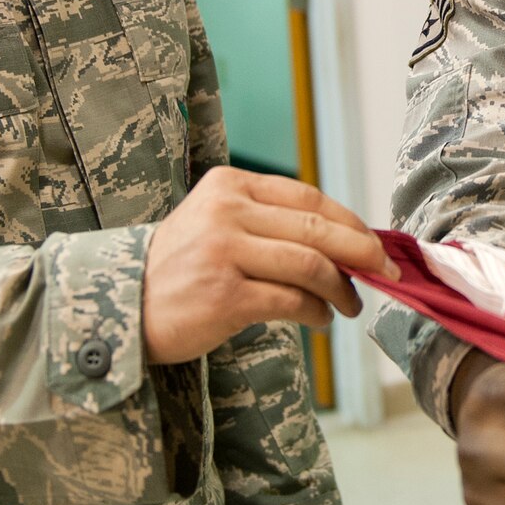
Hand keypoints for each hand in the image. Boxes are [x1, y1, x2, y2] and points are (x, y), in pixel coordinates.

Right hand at [143, 167, 396, 363]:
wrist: (120, 307)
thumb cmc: (178, 269)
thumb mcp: (215, 223)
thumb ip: (270, 223)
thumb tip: (345, 242)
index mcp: (228, 184)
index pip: (309, 196)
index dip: (351, 222)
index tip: (375, 245)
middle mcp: (226, 212)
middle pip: (318, 228)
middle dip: (362, 252)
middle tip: (383, 273)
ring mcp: (224, 252)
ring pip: (310, 265)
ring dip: (342, 289)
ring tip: (349, 305)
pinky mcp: (224, 296)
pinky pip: (291, 301)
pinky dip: (316, 312)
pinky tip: (320, 320)